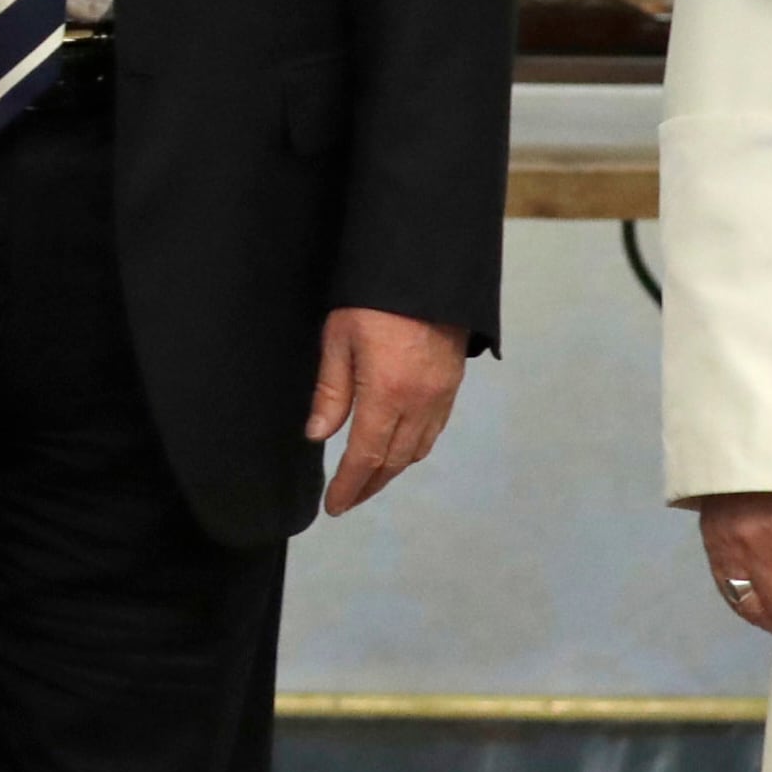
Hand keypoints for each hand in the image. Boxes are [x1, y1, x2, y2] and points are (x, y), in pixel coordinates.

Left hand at [308, 307, 467, 514]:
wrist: (427, 265)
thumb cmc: (372, 297)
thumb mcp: (338, 338)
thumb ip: (330, 392)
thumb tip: (317, 435)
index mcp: (386, 394)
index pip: (366, 457)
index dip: (349, 486)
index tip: (334, 506)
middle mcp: (419, 402)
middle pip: (394, 461)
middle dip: (370, 485)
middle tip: (348, 499)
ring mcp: (441, 393)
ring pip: (418, 449)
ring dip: (393, 470)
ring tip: (370, 478)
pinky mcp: (453, 381)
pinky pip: (435, 429)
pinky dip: (414, 447)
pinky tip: (399, 445)